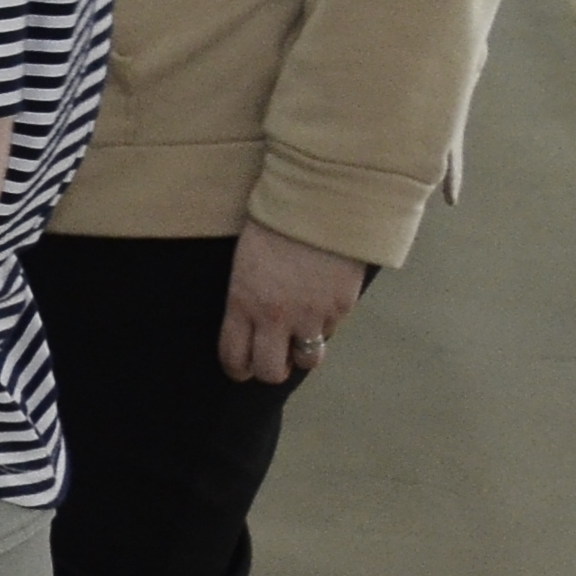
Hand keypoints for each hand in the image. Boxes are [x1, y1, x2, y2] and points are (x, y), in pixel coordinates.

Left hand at [220, 220, 365, 385]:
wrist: (318, 204)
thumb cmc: (273, 225)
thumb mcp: (245, 263)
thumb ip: (247, 299)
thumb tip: (256, 324)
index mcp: (243, 303)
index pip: (234, 357)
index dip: (237, 369)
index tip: (241, 368)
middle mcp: (276, 317)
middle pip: (271, 372)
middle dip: (271, 370)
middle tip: (275, 359)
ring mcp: (312, 315)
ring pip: (308, 360)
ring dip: (303, 353)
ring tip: (301, 334)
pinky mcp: (341, 308)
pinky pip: (332, 330)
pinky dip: (325, 323)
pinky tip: (321, 300)